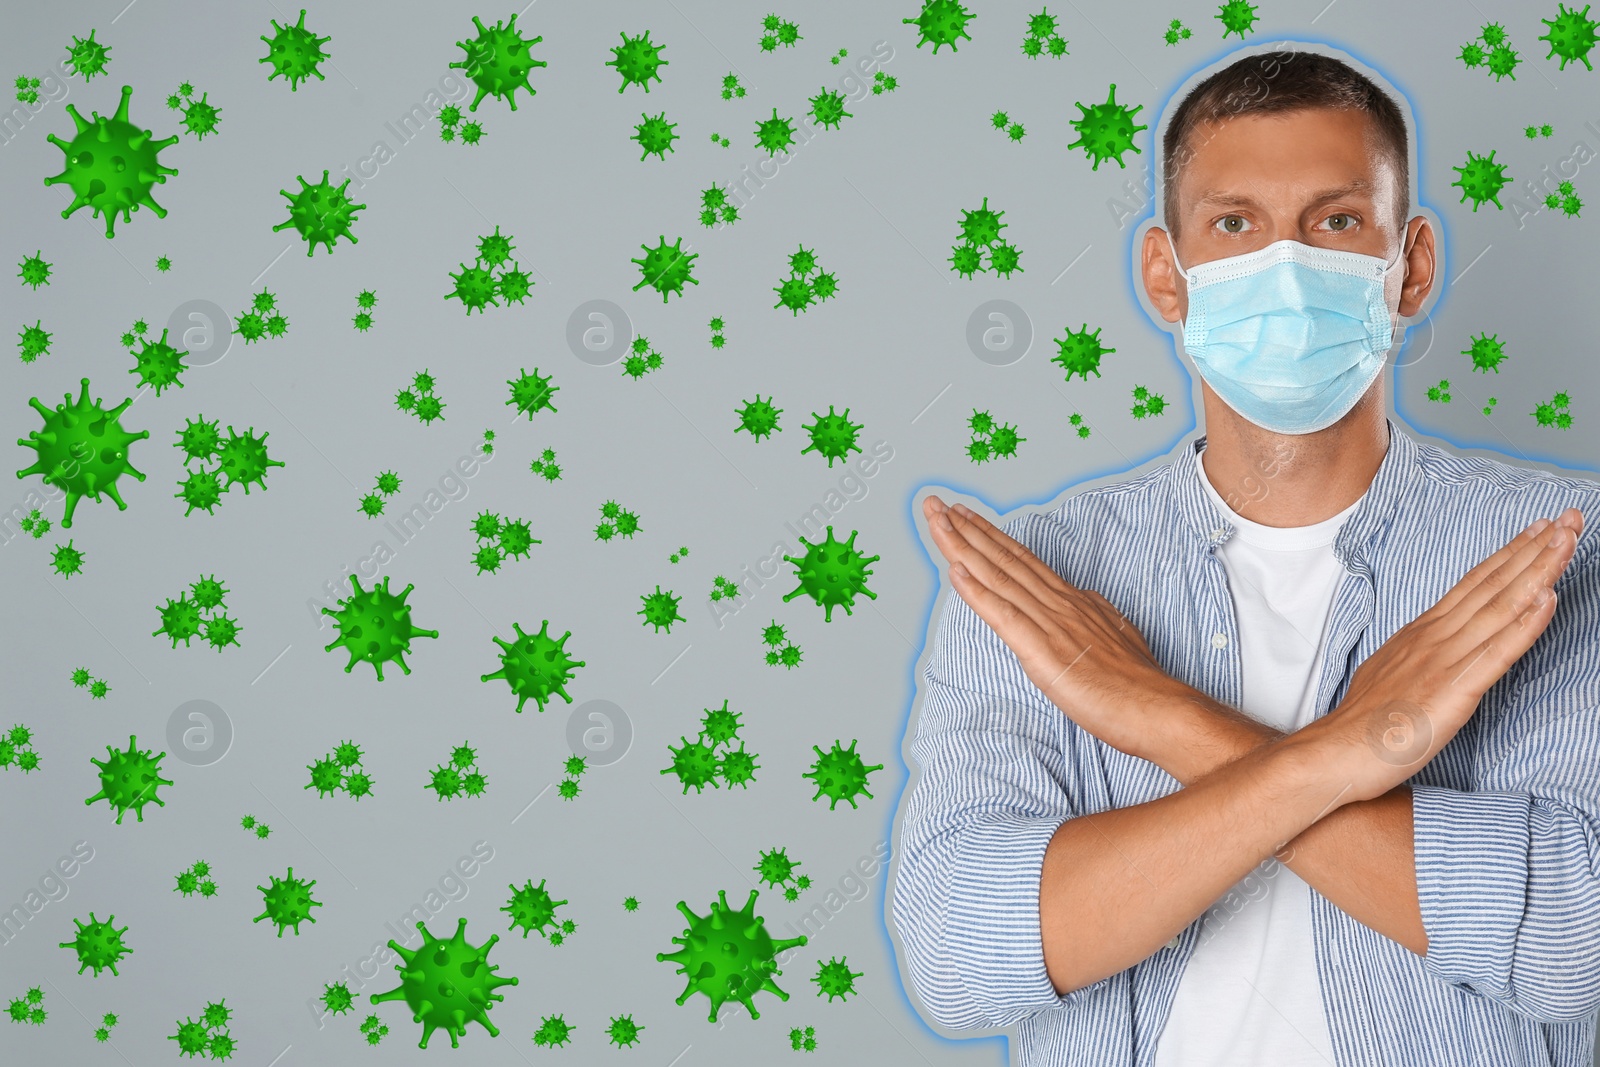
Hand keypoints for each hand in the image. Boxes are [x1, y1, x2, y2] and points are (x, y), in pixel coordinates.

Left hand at [923, 494, 1175, 759]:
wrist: (1157, 707)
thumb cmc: (1138, 683)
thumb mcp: (1116, 635)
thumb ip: (1093, 616)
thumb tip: (1083, 603)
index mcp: (1073, 601)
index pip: (1023, 561)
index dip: (991, 536)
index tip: (966, 516)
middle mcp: (1058, 604)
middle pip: (1003, 558)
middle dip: (966, 529)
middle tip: (936, 503)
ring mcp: (1049, 623)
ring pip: (997, 576)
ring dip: (962, 547)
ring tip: (938, 521)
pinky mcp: (1041, 650)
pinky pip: (1002, 615)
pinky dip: (975, 591)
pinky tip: (954, 570)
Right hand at [1301, 508, 1583, 804]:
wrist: (1339, 751)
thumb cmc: (1366, 721)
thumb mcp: (1391, 671)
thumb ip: (1418, 652)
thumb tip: (1432, 643)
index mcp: (1423, 633)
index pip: (1474, 584)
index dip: (1509, 554)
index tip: (1539, 528)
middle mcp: (1437, 637)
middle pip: (1493, 585)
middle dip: (1534, 549)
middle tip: (1568, 517)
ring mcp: (1446, 661)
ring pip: (1501, 608)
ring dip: (1538, 572)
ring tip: (1566, 541)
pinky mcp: (1456, 690)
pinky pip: (1498, 653)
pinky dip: (1525, 624)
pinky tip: (1547, 600)